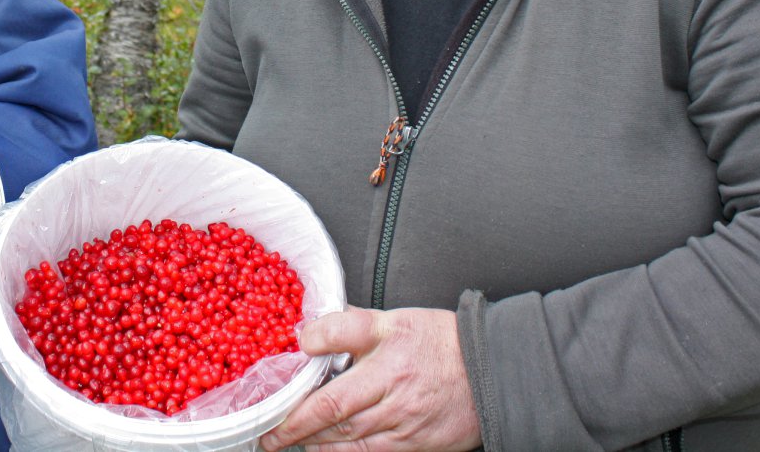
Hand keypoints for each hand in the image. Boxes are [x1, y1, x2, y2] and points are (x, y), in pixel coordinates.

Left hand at [260, 306, 479, 451]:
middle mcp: (392, 381)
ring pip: (346, 435)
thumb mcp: (400, 320)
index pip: (342, 334)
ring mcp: (402, 416)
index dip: (312, 341)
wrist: (491, 374)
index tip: (290, 352)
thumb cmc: (443, 344)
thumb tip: (314, 329)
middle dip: (294, 421)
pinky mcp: (412, 442)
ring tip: (284, 442)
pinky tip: (320, 450)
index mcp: (389, 342)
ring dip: (310, 441)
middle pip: (333, 404)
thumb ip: (356, 324)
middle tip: (267, 430)